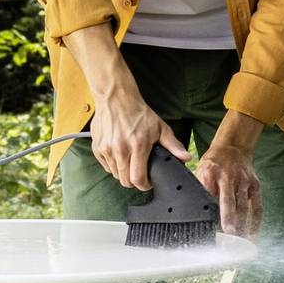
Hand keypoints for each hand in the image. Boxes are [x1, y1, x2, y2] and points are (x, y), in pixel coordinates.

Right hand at [65, 25, 188, 188]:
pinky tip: (120, 155)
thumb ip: (173, 145)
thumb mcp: (160, 127)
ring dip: (123, 173)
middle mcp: (120, 149)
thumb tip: (186, 158)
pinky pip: (106, 166)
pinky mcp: (97, 148)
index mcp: (137, 146)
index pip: (137, 179)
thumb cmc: (138, 112)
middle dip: (134, 181)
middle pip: (125, 181)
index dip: (144, 185)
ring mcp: (107, 149)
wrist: (116, 97)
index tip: (148, 182)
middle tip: (140, 174)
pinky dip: (113, 165)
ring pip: (115, 174)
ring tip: (130, 162)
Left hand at [196, 126, 262, 237]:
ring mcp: (243, 182)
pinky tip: (252, 234)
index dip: (209, 212)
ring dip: (241, 224)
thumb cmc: (213, 163)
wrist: (232, 148)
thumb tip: (192, 210)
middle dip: (229, 218)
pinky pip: (257, 206)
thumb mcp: (200, 171)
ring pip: (243, 206)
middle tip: (229, 234)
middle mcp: (228, 178)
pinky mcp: (255, 186)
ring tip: (238, 241)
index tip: (208, 226)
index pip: (209, 196)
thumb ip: (199, 189)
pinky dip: (256, 222)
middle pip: (229, 201)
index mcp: (210, 174)